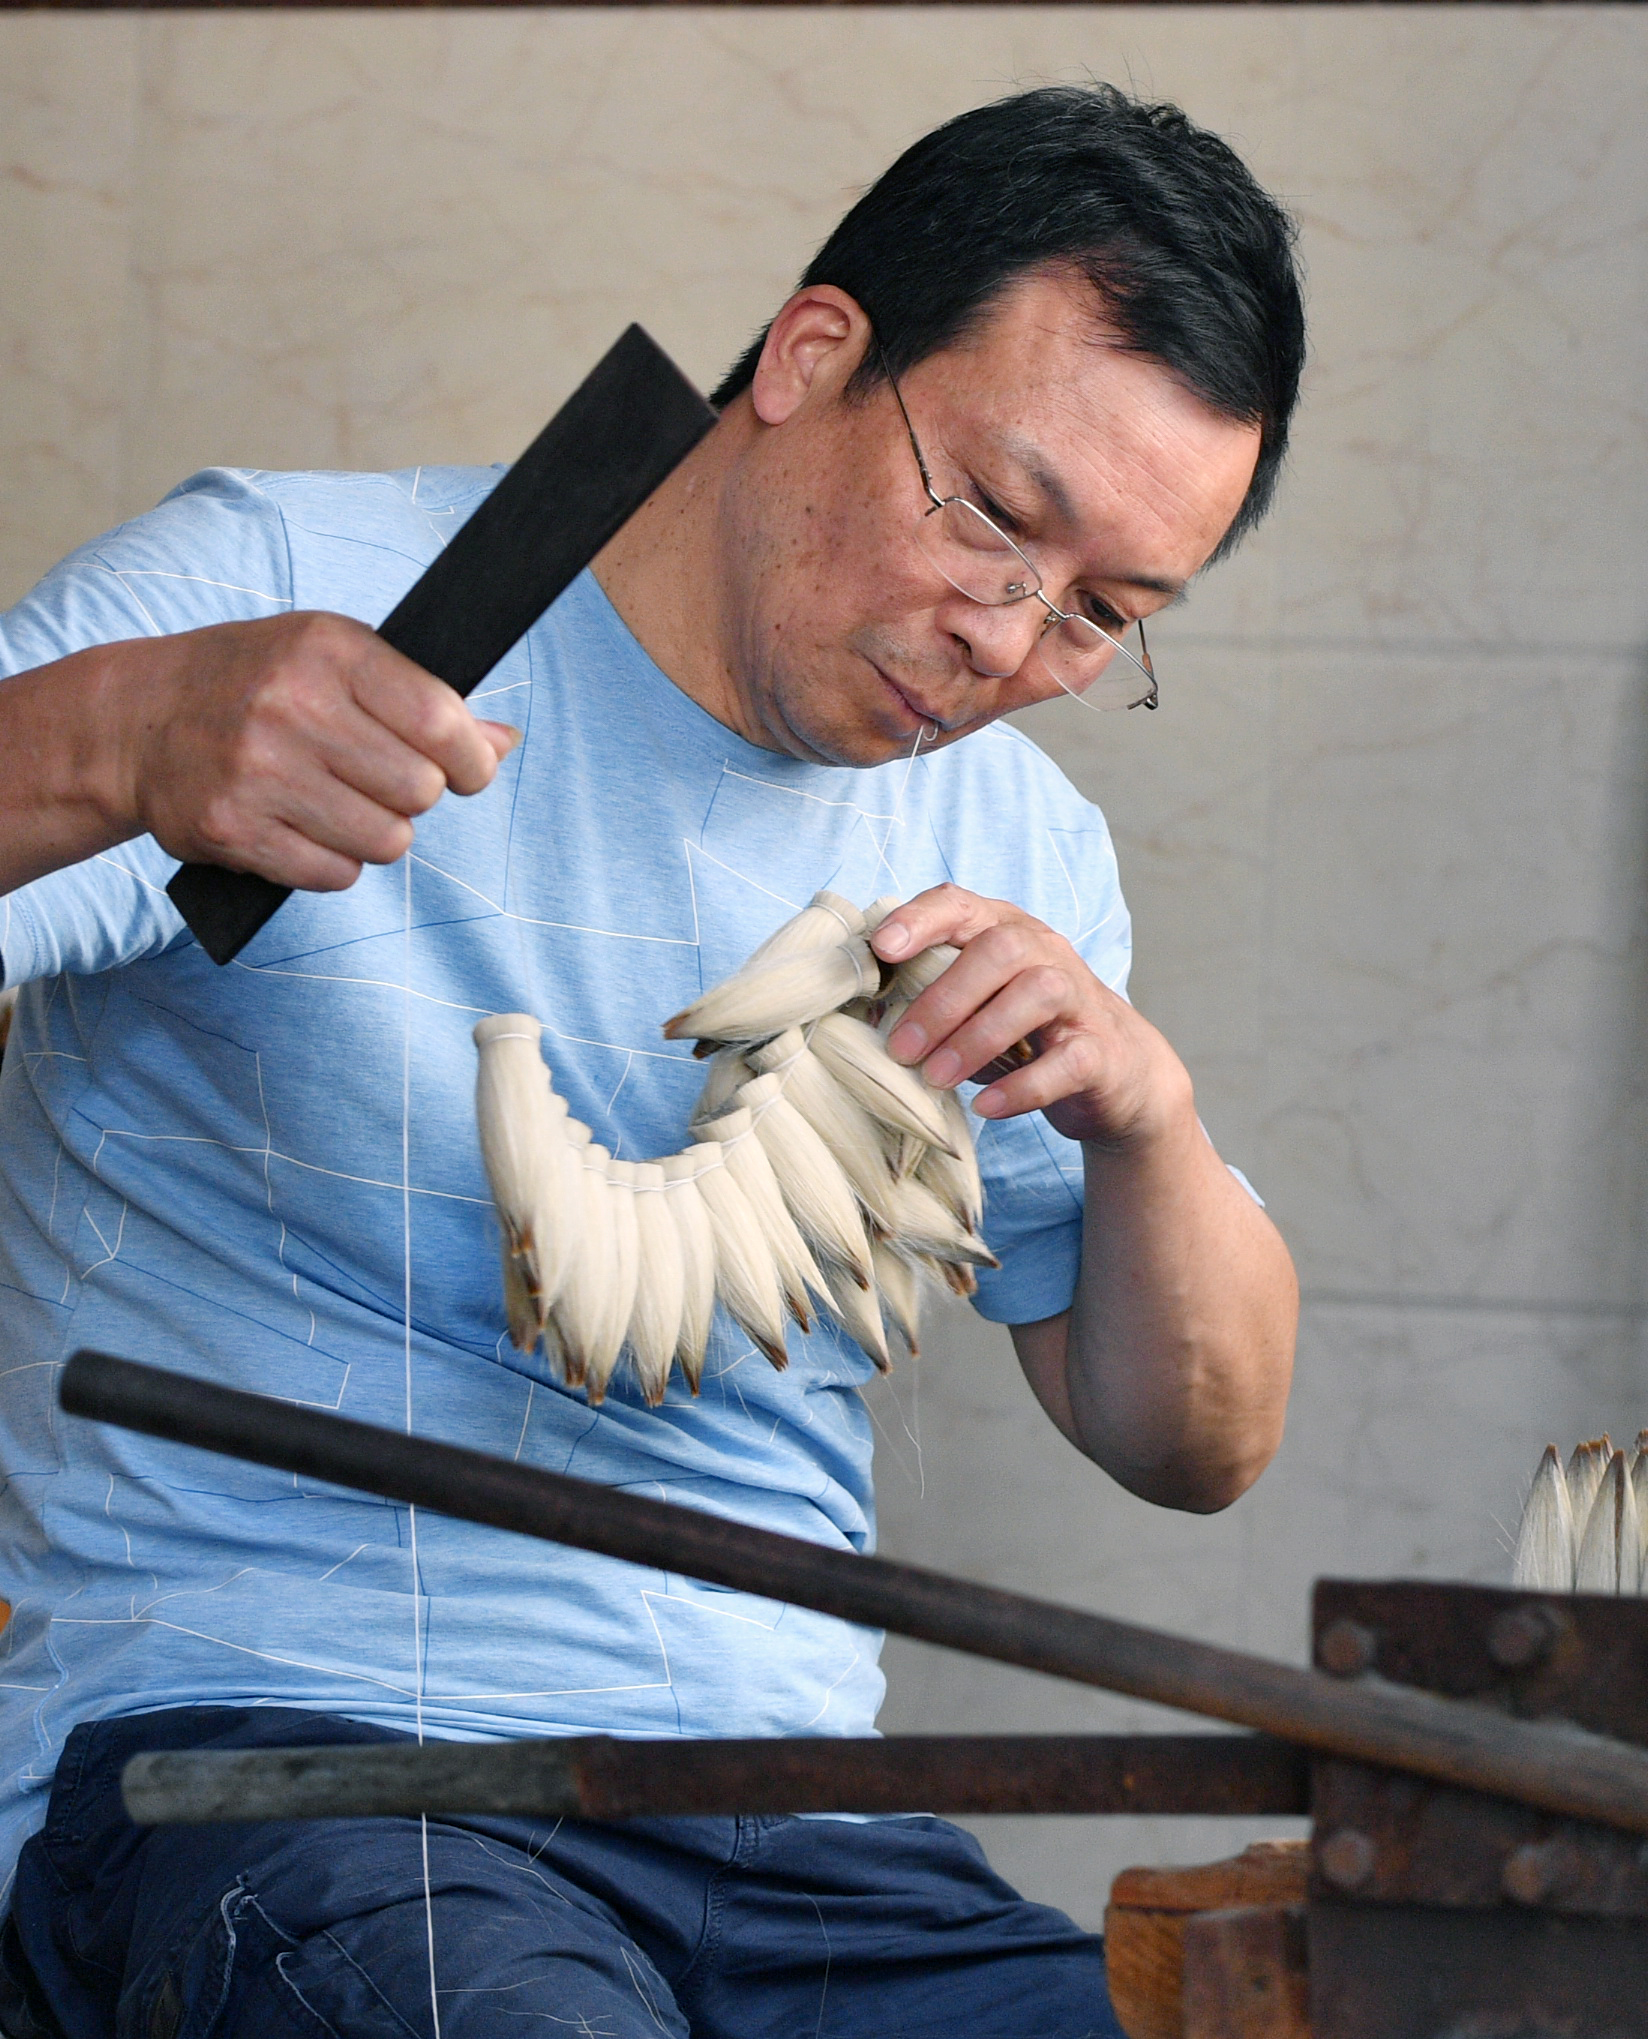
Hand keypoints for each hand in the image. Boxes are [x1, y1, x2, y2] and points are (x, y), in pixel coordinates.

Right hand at [102, 613, 519, 891]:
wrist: (137, 720)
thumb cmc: (254, 682)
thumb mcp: (332, 658)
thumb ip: (421, 697)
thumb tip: (502, 742)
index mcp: (328, 651)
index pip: (441, 722)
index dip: (472, 760)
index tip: (469, 769)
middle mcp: (293, 706)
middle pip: (421, 792)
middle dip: (415, 796)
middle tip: (382, 781)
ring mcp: (259, 771)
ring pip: (385, 841)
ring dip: (376, 833)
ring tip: (338, 803)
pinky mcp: (235, 829)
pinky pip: (335, 875)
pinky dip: (333, 862)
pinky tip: (304, 827)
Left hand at [870, 884, 1191, 1147]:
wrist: (1115, 1072)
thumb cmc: (1024, 1033)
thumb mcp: (976, 1005)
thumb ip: (929, 997)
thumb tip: (864, 1016)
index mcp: (1004, 930)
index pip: (961, 904)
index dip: (919, 919)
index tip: (881, 948)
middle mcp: (1045, 952)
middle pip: (998, 950)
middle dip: (942, 999)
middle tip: (900, 1050)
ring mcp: (1079, 999)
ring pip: (1036, 993)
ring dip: (978, 1037)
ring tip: (936, 1079)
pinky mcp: (1101, 1051)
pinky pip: (1066, 1062)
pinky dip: (1023, 1086)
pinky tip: (986, 1107)